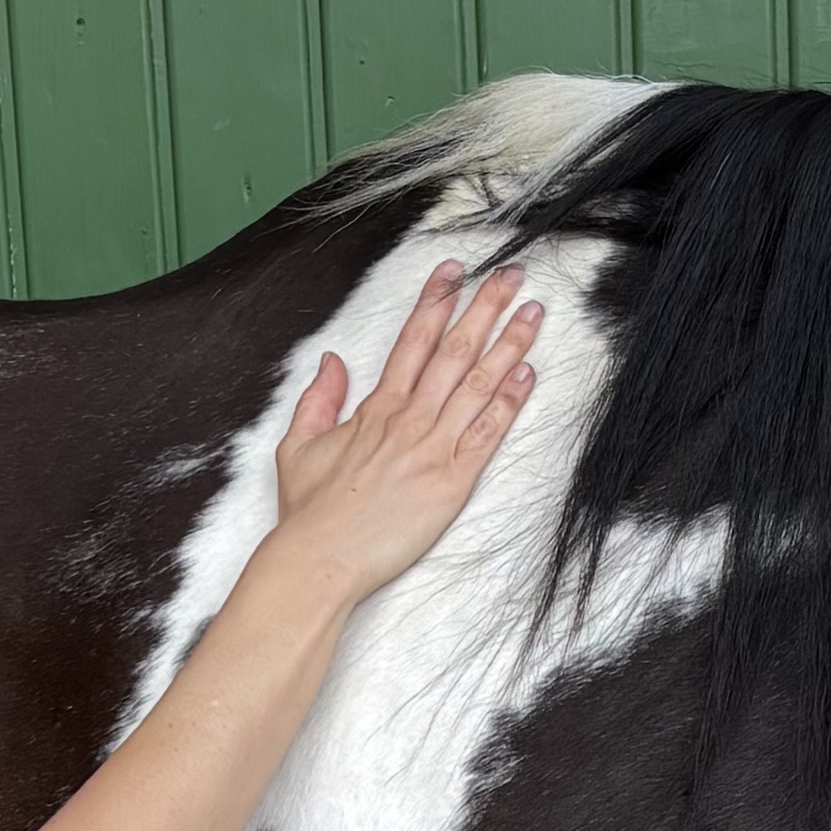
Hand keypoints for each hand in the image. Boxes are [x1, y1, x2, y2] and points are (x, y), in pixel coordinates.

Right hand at [268, 261, 542, 602]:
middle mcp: (409, 419)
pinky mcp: (452, 480)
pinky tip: (526, 372)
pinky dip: (509, 400)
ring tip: (532, 313)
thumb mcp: (298, 446)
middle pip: (455, 350)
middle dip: (485, 307)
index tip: (455, 272)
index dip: (436, 302)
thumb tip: (332, 361)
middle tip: (511, 276)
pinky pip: (487, 431)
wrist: (320, 557)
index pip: (413, 341)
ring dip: (509, 343)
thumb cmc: (310, 513)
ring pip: (478, 383)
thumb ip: (319, 399)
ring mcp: (433, 447)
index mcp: (376, 408)